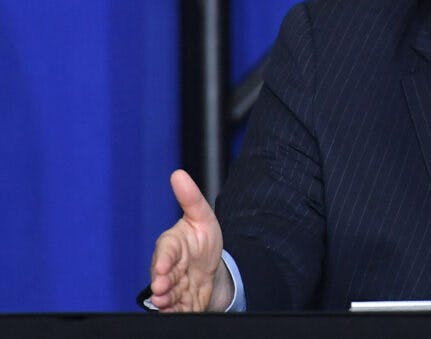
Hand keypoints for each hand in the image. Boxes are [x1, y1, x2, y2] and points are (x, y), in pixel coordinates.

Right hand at [149, 170, 232, 311]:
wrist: (212, 266)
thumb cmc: (202, 239)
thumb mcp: (202, 216)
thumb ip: (191, 198)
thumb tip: (178, 174)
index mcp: (172, 246)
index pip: (165, 252)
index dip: (163, 261)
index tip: (162, 268)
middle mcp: (169, 267)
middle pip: (164, 277)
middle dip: (162, 284)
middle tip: (162, 290)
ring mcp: (175, 286)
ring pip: (168, 295)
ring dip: (167, 300)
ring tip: (167, 303)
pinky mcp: (181, 302)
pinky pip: (177, 309)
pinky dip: (177, 311)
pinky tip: (179, 312)